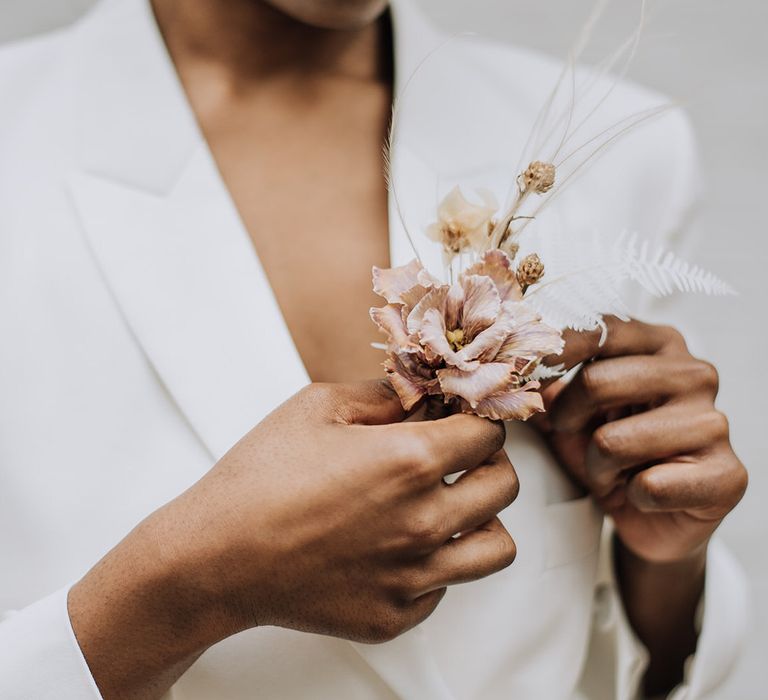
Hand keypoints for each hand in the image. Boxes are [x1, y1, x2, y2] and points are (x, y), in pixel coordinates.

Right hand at [69, 380, 517, 698]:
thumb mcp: (318, 407)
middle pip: (504, 486)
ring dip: (479, 518)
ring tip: (444, 506)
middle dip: (486, 461)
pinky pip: (446, 586)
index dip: (479, 415)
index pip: (489, 431)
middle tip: (456, 456)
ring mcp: (415, 577)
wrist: (216, 557)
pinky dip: (433, 562)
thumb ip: (384, 394)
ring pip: (496, 547)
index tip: (463, 416)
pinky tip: (393, 546)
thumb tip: (425, 392)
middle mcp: (425, 522)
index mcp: (411, 462)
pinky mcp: (397, 615)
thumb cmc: (261, 475)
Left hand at [537, 317, 746, 562]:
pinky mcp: (728, 474)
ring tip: (614, 471)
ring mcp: (716, 422)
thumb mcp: (568, 408)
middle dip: (569, 421)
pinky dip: (632, 497)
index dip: (552, 351)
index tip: (522, 368)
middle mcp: (694, 372)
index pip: (599, 327)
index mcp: (659, 343)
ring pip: (614, 441)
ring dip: (598, 467)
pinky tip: (644, 494)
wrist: (648, 514)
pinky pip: (650, 485)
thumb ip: (545, 379)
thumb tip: (509, 361)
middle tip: (576, 437)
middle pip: (598, 382)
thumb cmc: (608, 451)